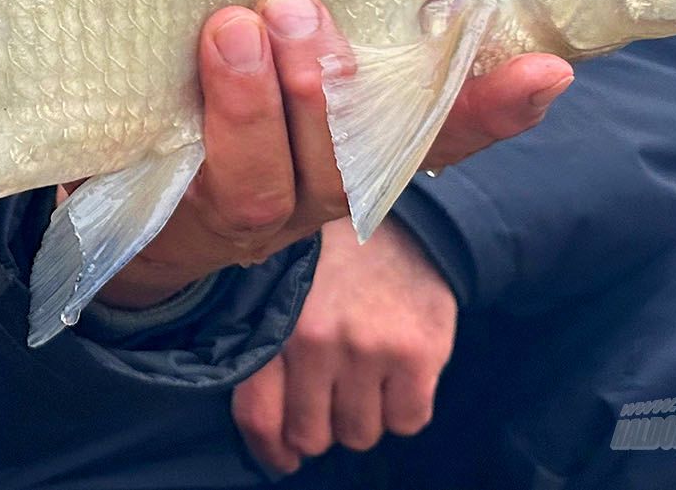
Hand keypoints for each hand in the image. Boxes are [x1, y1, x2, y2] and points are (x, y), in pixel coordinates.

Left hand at [89, 0, 571, 307]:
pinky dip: (193, 133)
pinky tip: (186, 69)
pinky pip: (197, 188)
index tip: (546, 71)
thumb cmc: (233, 90)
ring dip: (251, 103)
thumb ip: (327, 9)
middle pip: (350, 158)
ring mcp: (257, 207)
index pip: (443, 134)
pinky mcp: (187, 214)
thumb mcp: (285, 49)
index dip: (493, 108)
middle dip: (326, 84)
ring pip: (269, 177)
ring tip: (231, 28)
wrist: (147, 186)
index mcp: (367, 147)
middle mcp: (323, 186)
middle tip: (297, 6)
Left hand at [232, 219, 457, 475]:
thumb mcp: (280, 290)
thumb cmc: (328, 259)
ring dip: (361, 416)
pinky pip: (407, 422)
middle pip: (311, 436)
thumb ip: (267, 348)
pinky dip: (403, 408)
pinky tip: (397, 372)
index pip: (259, 417)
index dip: (270, 450)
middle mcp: (314, 340)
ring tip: (364, 375)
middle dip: (320, 425)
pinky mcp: (416, 355)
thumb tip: (271, 436)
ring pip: (359, 435)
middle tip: (331, 395)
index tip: (283, 458)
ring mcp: (366, 350)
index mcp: (271, 324)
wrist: (399, 218)